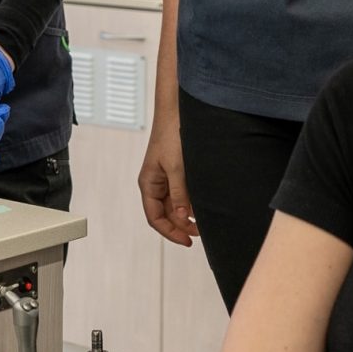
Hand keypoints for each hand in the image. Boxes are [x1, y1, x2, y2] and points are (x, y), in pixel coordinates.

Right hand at [138, 114, 196, 246]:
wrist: (177, 111)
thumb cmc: (172, 135)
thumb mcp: (177, 167)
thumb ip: (180, 193)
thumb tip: (184, 217)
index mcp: (148, 184)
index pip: (155, 217)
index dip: (170, 232)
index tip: (188, 240)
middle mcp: (155, 184)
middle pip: (166, 214)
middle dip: (181, 226)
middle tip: (200, 234)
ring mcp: (166, 178)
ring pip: (175, 205)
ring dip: (187, 215)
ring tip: (204, 223)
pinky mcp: (177, 171)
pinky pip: (182, 194)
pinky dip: (192, 203)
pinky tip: (203, 207)